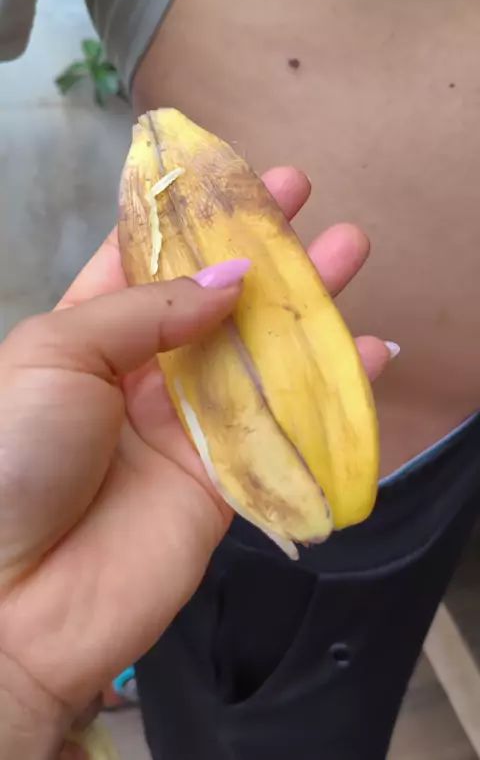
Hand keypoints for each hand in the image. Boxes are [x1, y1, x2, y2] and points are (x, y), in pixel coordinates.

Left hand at [0, 168, 391, 732]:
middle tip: (301, 196)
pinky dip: (328, 391)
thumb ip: (148, 310)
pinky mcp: (224, 479)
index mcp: (90, 330)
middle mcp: (143, 371)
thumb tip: (233, 281)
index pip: (148, 259)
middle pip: (214, 299)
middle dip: (258, 248)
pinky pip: (284, 427)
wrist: (13, 597)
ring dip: (303, 306)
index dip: (192, 218)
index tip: (235, 177)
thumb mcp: (58, 353)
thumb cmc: (15, 454)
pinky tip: (364, 352)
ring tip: (349, 251)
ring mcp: (187, 424)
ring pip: (258, 353)